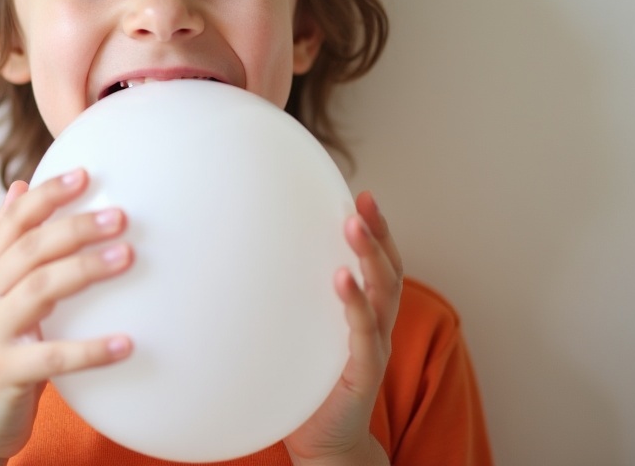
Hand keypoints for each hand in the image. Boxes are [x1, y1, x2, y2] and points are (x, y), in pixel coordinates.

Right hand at [0, 169, 133, 465]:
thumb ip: (5, 246)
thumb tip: (18, 186)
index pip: (13, 222)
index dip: (47, 195)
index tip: (85, 173)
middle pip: (30, 249)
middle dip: (75, 227)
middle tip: (120, 215)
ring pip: (39, 290)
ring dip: (85, 269)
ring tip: (127, 256)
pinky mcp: (4, 374)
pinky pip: (53, 357)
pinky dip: (91, 350)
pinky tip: (128, 342)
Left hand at [284, 191, 401, 465]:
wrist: (325, 444)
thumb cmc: (309, 386)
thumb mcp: (303, 333)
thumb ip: (292, 301)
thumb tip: (246, 261)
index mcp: (366, 314)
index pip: (380, 264)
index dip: (379, 229)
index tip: (364, 194)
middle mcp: (377, 325)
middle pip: (389, 270)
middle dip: (379, 233)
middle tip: (364, 202)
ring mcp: (374, 347)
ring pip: (382, 294)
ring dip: (369, 257)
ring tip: (353, 226)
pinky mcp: (364, 372)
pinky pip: (364, 333)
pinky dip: (355, 303)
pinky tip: (341, 278)